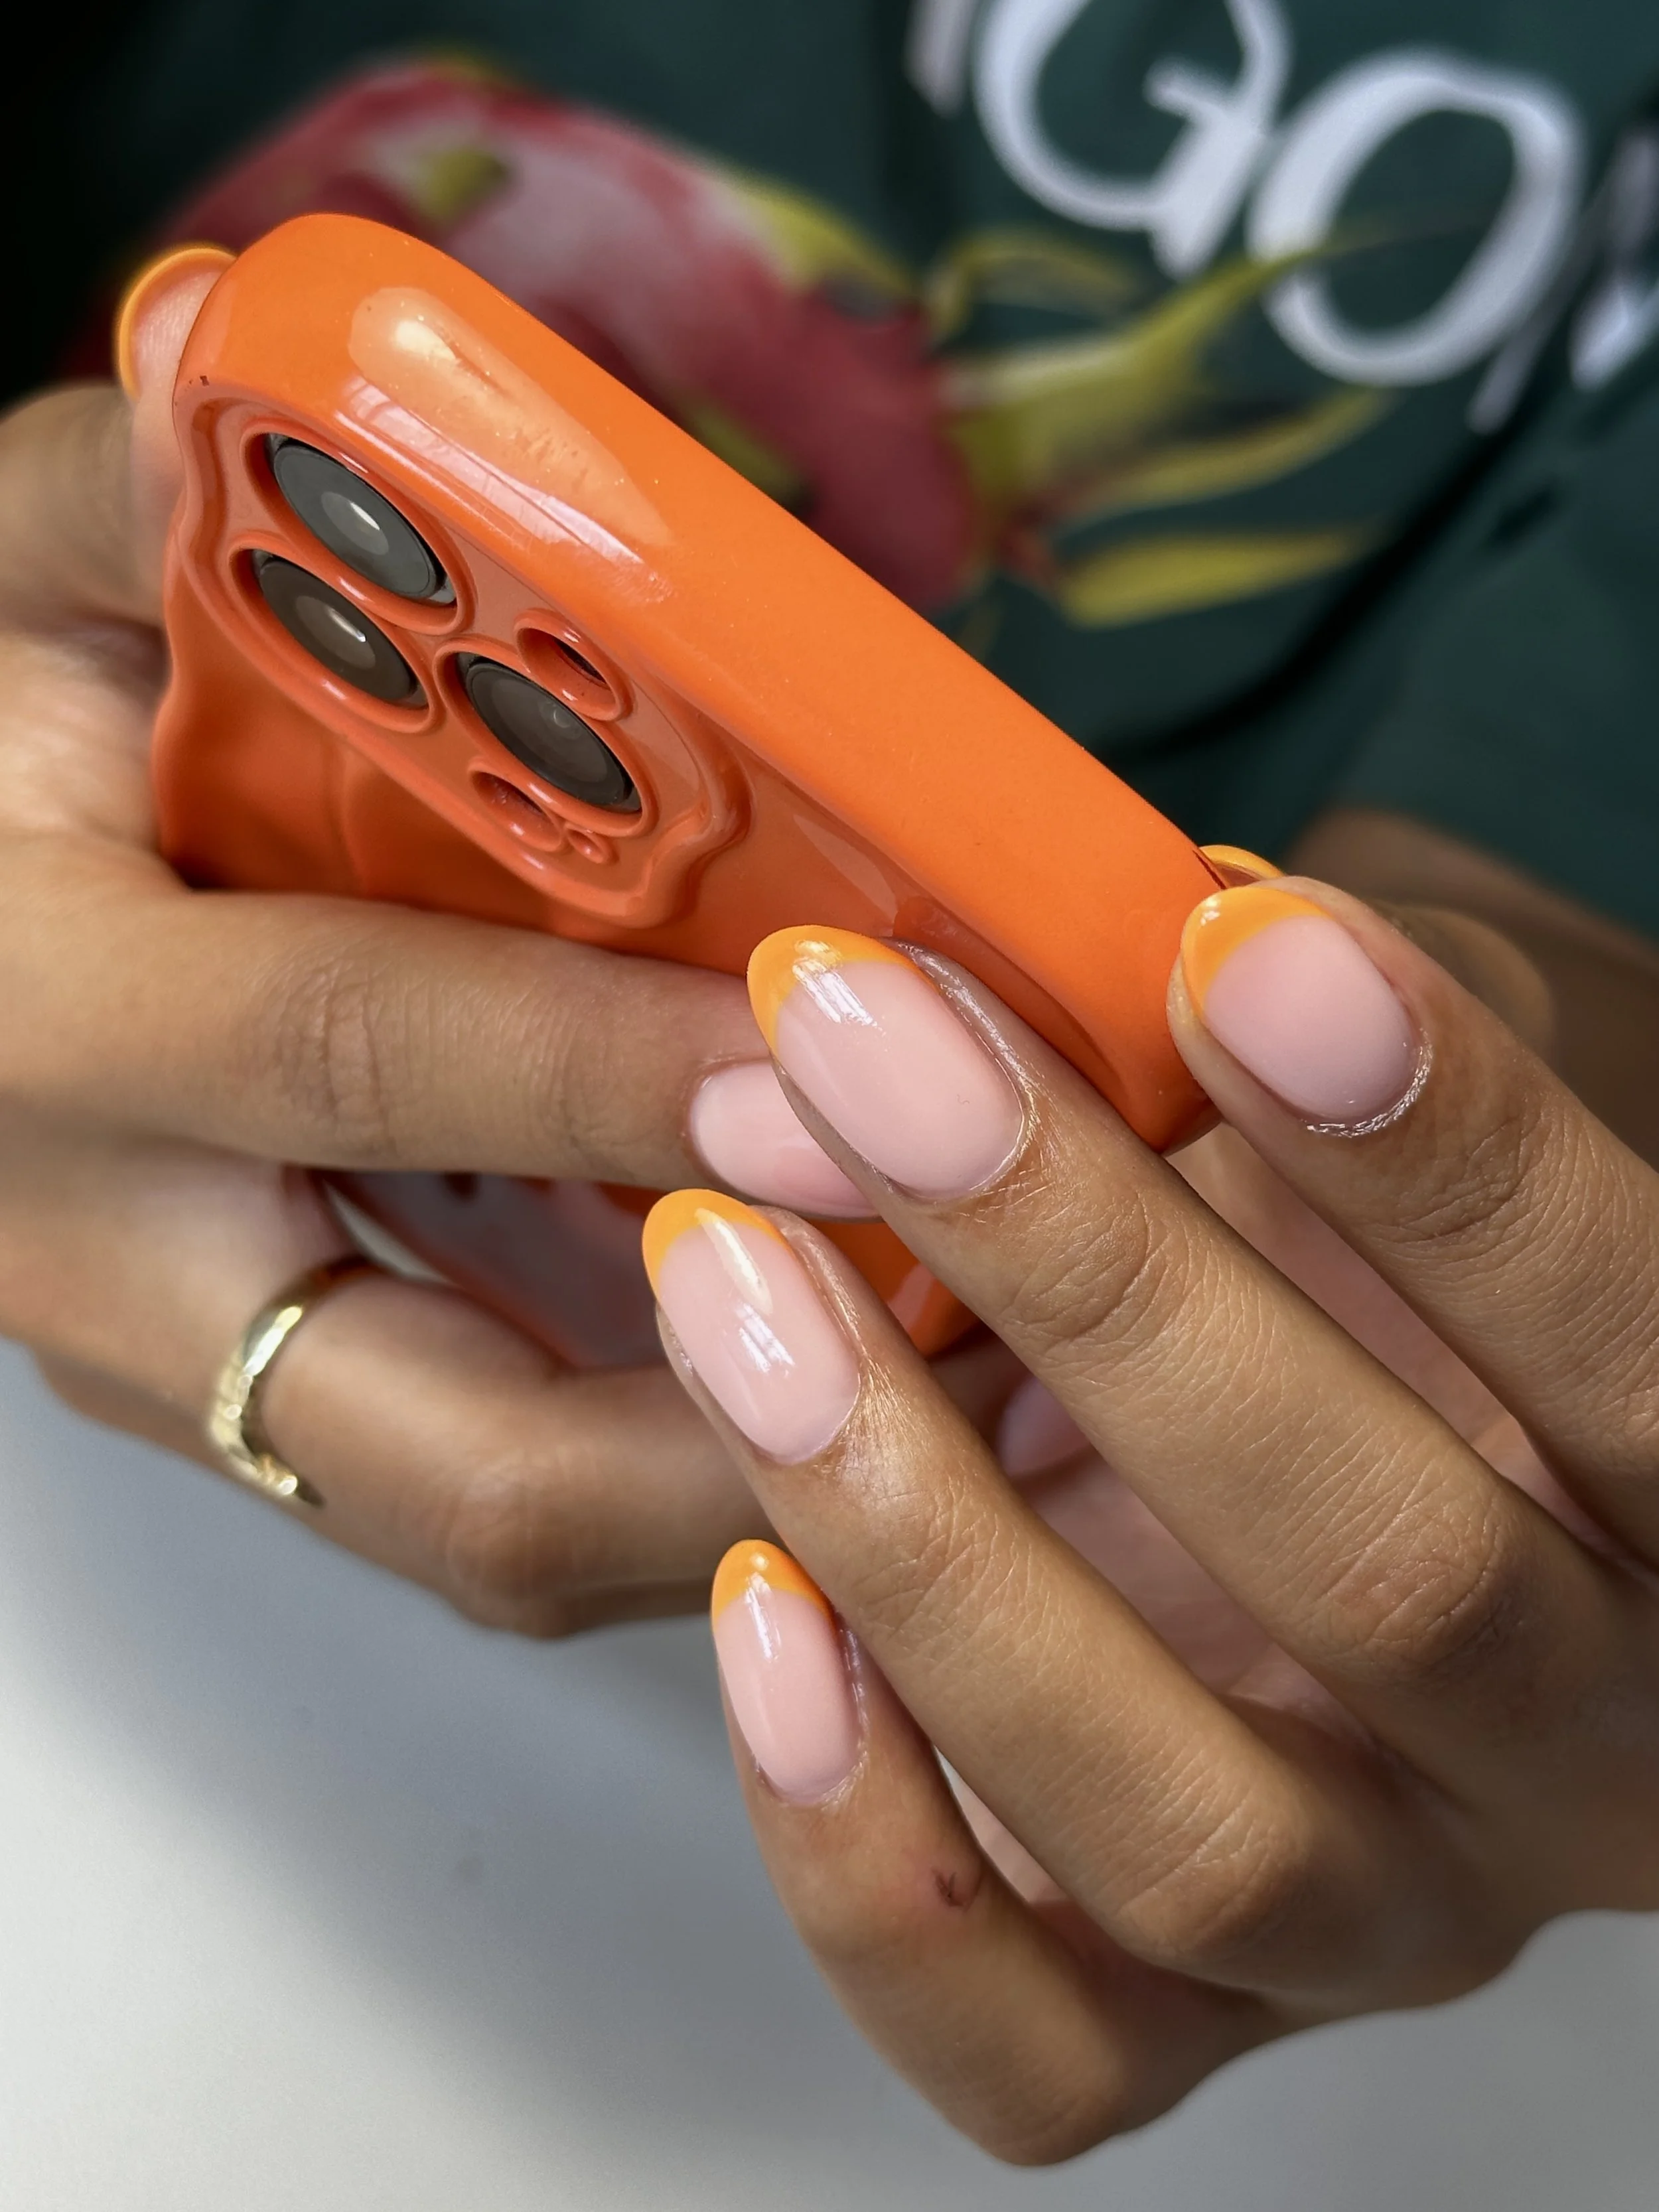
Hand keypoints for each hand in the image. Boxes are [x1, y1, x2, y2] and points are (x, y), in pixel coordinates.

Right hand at [0, 273, 902, 1632]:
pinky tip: (899, 1374)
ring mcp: (229, 1393)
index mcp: (56, 1025)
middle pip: (481, 1457)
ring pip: (537, 1537)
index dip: (606, 1064)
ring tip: (1028, 1382)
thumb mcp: (5, 601)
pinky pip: (540, 1515)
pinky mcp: (301, 1436)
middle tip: (1017, 1321)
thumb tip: (217, 351)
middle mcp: (136, 1276)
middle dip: (765, 1411)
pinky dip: (731, 1470)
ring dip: (791, 1482)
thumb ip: (126, 499)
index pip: (359, 1052)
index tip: (839, 1045)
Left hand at [645, 892, 1658, 2160]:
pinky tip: (758, 1605)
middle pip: (1393, 1583)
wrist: (1374, 1430)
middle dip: (1107, 1287)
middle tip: (876, 1058)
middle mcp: (1580, 1745)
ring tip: (733, 1283)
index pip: (1639, 1348)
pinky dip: (870, 1859)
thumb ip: (1278, 1016)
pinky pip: (1038, 2050)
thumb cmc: (1378, 1231)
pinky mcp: (1193, 2015)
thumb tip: (1043, 956)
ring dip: (931, 1554)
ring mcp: (1387, 1911)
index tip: (1234, 951)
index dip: (1451, 1151)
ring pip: (1190, 1833)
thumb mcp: (1381, 1086)